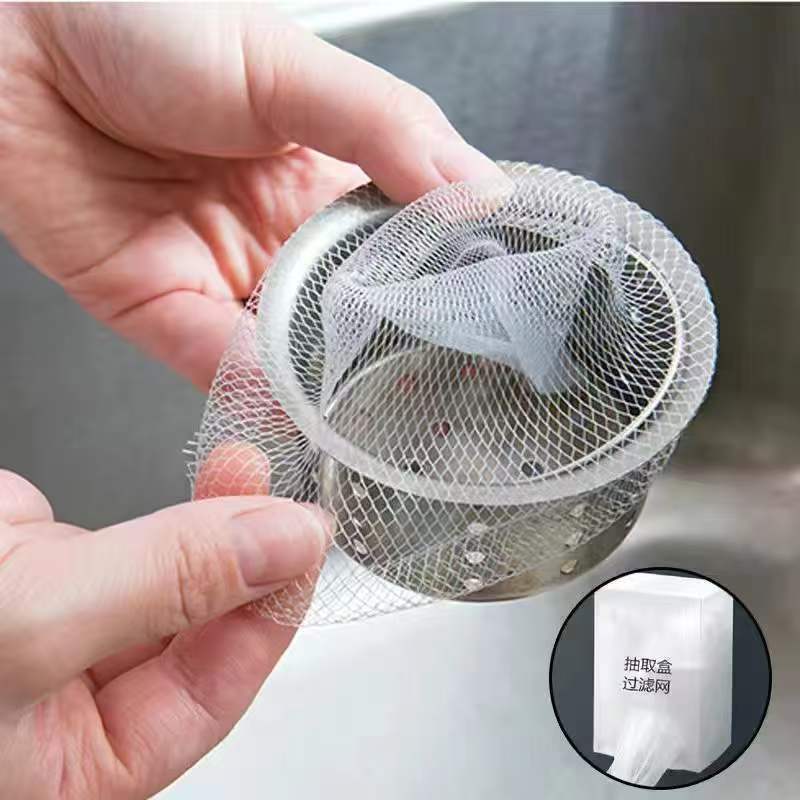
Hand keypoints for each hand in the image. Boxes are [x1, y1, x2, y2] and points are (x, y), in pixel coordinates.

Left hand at [0, 5, 501, 389]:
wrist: (15, 40)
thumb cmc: (151, 23)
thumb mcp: (292, 65)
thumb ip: (387, 130)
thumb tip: (480, 190)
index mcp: (327, 178)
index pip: (401, 247)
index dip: (436, 285)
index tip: (477, 323)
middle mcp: (282, 237)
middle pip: (349, 312)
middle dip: (384, 352)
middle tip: (434, 389)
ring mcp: (225, 278)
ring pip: (288, 350)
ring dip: (322, 382)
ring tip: (371, 413)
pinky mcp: (161, 309)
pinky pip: (213, 363)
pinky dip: (249, 388)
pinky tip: (290, 405)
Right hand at [0, 444, 329, 799]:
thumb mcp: (34, 628)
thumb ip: (166, 583)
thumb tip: (283, 544)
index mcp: (79, 761)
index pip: (213, 690)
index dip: (270, 612)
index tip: (305, 539)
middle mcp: (74, 693)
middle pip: (198, 621)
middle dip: (244, 545)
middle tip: (275, 482)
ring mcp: (60, 619)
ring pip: (168, 567)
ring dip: (212, 509)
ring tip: (245, 458)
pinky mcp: (37, 561)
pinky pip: (122, 524)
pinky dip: (160, 487)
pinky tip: (200, 460)